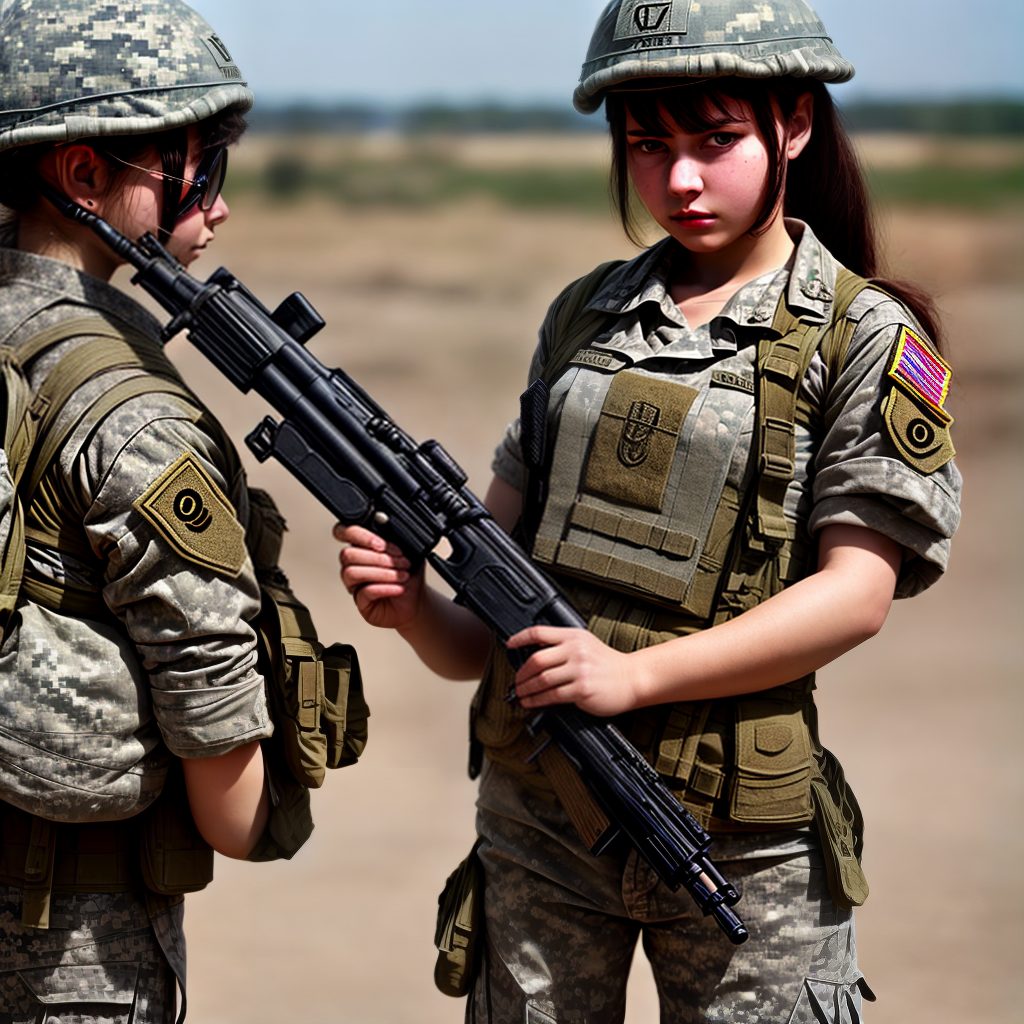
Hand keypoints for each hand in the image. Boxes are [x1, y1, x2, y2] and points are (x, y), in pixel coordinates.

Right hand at [334, 523, 423, 630]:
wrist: (415, 601)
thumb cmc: (409, 575)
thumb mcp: (409, 551)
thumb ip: (399, 538)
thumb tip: (394, 528)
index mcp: (362, 546)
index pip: (344, 532)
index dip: (357, 535)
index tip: (381, 544)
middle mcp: (354, 564)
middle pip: (348, 554)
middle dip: (378, 557)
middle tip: (401, 562)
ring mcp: (354, 583)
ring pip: (352, 573)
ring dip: (382, 573)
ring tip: (402, 576)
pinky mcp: (360, 601)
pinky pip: (364, 592)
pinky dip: (384, 588)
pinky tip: (398, 588)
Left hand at [506, 626, 641, 716]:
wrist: (632, 678)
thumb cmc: (608, 663)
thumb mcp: (586, 643)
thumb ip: (563, 645)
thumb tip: (534, 652)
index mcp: (574, 636)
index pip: (539, 632)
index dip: (520, 638)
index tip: (510, 645)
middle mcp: (576, 651)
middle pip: (536, 659)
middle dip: (521, 673)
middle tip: (516, 681)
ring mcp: (579, 670)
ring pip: (542, 680)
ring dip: (525, 689)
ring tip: (520, 693)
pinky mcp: (582, 690)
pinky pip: (552, 696)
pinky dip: (537, 700)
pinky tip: (531, 702)